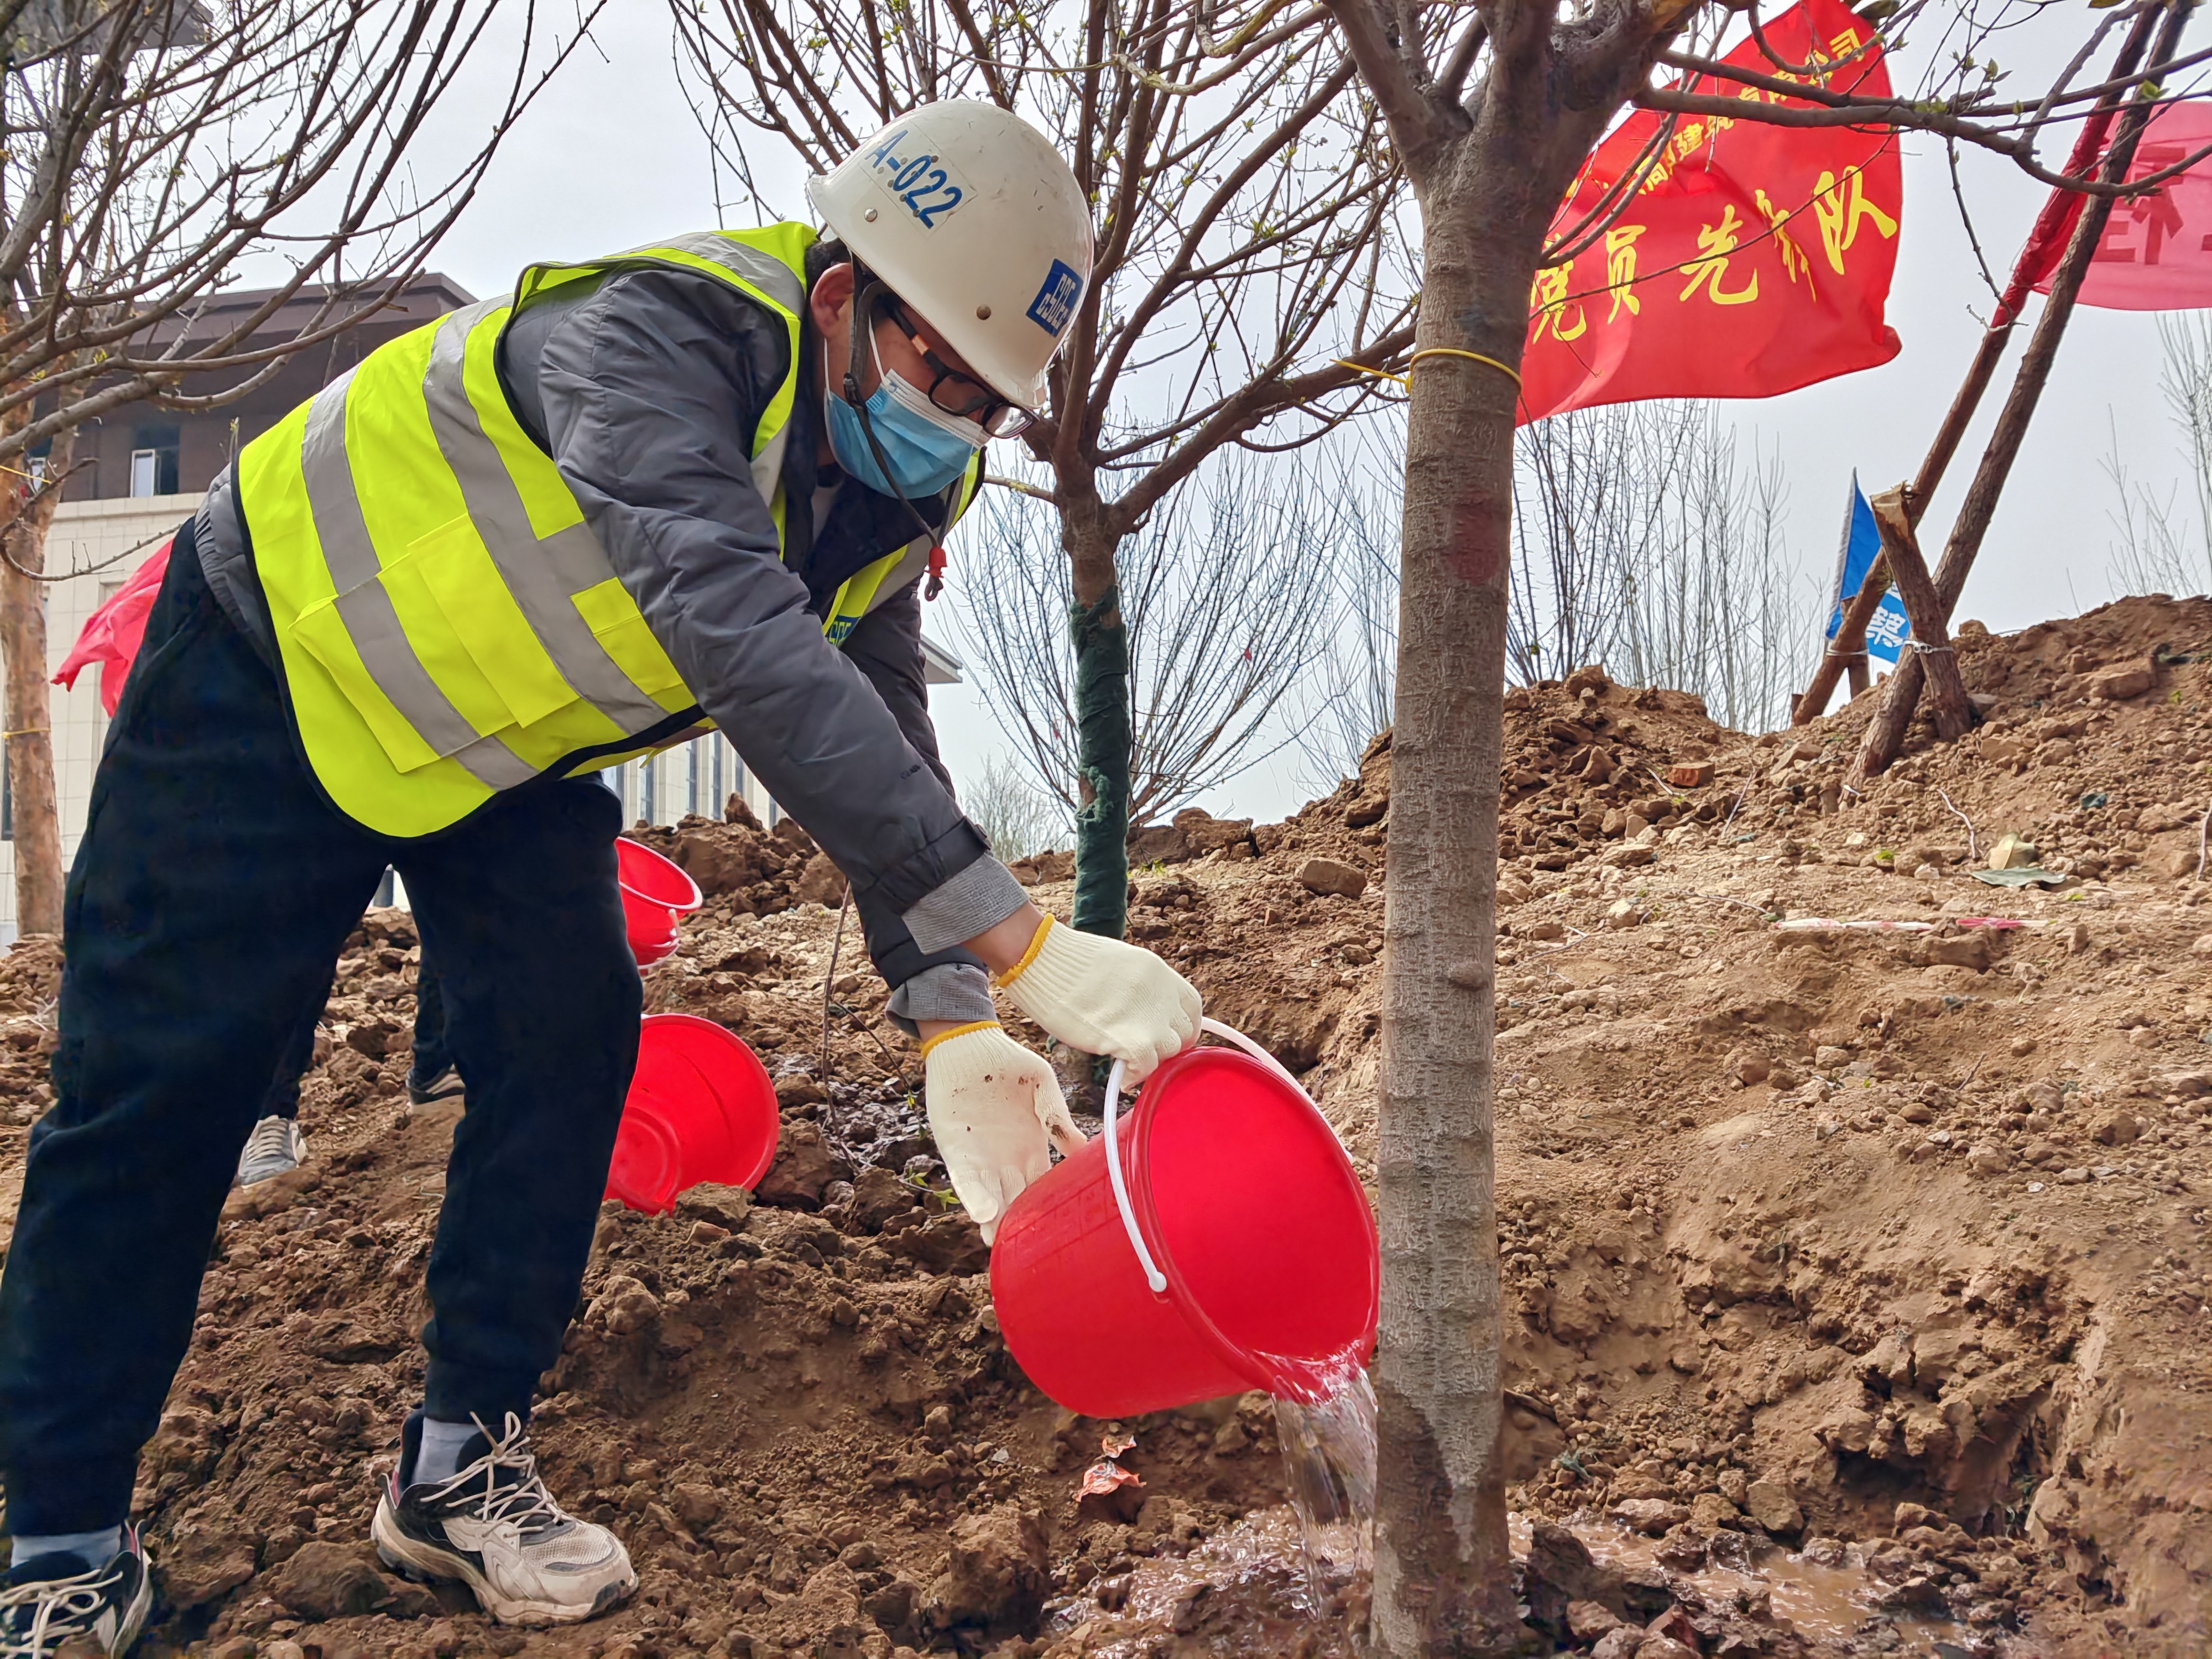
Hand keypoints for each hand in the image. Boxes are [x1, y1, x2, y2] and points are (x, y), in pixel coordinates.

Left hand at [920, 1021, 1082, 1244]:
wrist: (968, 1045)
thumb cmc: (1008, 1064)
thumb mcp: (1042, 1086)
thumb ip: (1057, 1116)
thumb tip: (1083, 1147)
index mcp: (1033, 1149)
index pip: (1044, 1188)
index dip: (1051, 1209)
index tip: (1062, 1233)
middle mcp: (1008, 1160)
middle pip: (1018, 1202)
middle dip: (1022, 1227)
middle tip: (1032, 1255)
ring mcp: (982, 1158)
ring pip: (993, 1198)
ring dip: (997, 1222)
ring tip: (1003, 1245)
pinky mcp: (957, 1150)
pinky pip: (966, 1180)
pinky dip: (975, 1197)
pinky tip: (984, 1214)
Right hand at [993, 914, 1200, 1081]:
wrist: (1042, 960)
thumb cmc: (1067, 962)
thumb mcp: (1119, 965)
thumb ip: (1139, 988)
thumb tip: (1141, 1013)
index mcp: (1159, 972)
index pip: (1191, 1007)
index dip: (1182, 1027)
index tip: (1167, 1038)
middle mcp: (1161, 994)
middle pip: (1183, 1033)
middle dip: (1166, 1048)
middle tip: (1143, 1055)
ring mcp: (1149, 1017)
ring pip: (1169, 1052)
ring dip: (1151, 1061)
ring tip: (1128, 1063)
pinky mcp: (1130, 1039)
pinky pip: (1147, 1068)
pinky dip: (1136, 1077)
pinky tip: (1123, 1078)